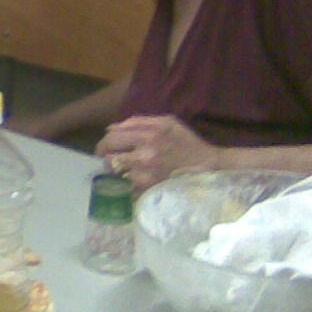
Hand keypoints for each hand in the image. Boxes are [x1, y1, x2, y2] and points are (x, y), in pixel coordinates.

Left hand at [95, 114, 221, 192]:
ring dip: (117, 172)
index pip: (112, 139)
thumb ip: (137, 122)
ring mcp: (147, 174)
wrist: (208, 165)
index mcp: (148, 135)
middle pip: (109, 158)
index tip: (105, 147)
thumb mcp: (166, 122)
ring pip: (117, 174)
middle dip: (106, 158)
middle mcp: (145, 155)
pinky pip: (129, 188)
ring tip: (124, 169)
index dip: (103, 143)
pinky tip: (135, 180)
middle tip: (109, 159)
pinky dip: (128, 184)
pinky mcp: (151, 189)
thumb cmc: (186, 141)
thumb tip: (111, 128)